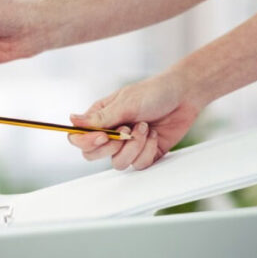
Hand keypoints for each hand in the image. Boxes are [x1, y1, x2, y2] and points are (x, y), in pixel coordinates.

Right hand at [67, 71, 201, 169]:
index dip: (87, 142)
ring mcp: (126, 146)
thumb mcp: (125, 103)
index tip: (104, 136)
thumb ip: (99, 117)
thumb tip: (71, 120)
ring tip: (145, 128)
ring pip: (117, 163)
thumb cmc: (154, 92)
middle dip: (112, 147)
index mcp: (99, 119)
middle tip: (126, 131)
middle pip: (92, 155)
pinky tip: (153, 134)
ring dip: (134, 146)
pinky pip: (138, 164)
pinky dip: (148, 150)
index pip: (78, 138)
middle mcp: (110, 134)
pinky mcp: (144, 153)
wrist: (185, 96)